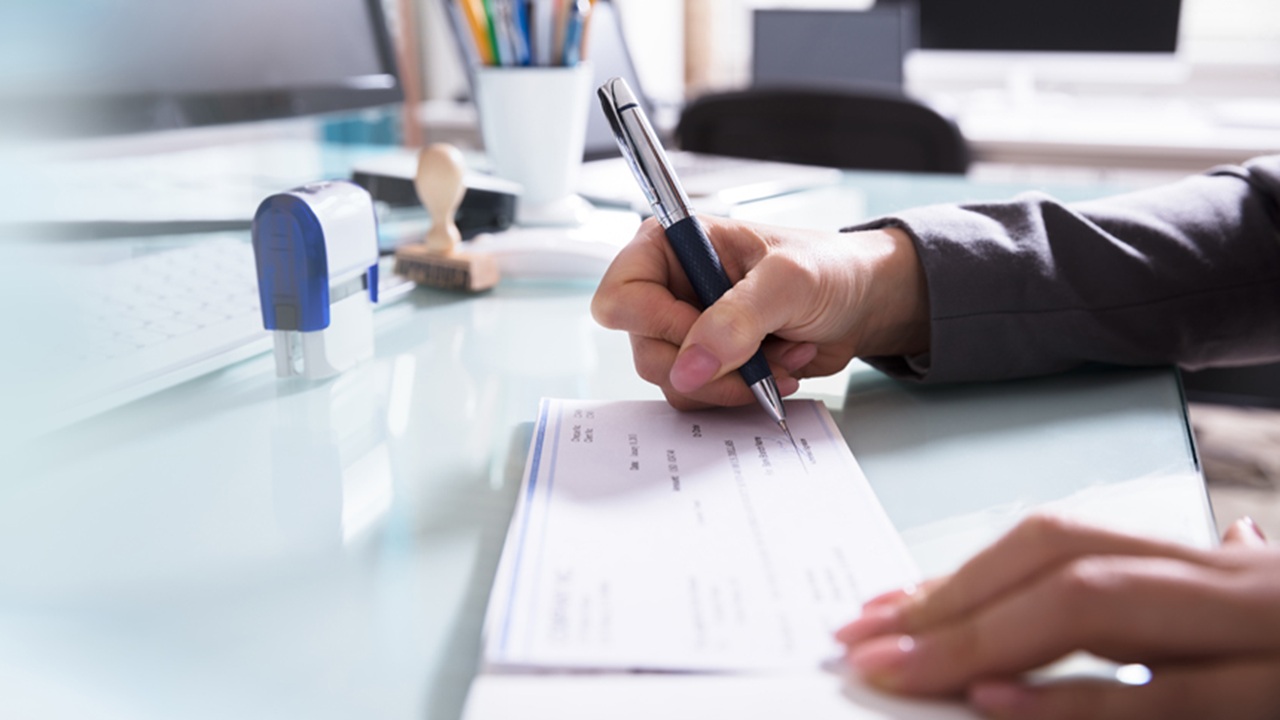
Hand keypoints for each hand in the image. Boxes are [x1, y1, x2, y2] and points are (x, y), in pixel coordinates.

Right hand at [591, 216, 928, 409]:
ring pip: (674, 381)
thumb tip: (690, 365)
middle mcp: (669, 289)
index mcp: (671, 246)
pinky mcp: (708, 363)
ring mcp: (686, 331)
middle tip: (757, 354)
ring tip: (779, 355)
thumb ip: (736, 319)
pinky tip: (777, 368)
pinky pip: (702, 397)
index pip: (619, 296)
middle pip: (646, 351)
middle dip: (710, 363)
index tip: (704, 331)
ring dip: (734, 380)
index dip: (655, 324)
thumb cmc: (829, 268)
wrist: (863, 302)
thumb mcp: (787, 282)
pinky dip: (743, 392)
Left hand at [835, 514, 1279, 718]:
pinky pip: (1171, 701)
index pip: (1060, 544)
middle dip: (950, 601)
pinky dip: (1078, 703)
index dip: (960, 573)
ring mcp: (1264, 641)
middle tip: (860, 644)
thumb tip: (1200, 554)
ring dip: (983, 639)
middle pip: (1064, 562)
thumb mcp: (1260, 605)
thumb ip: (1193, 593)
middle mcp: (1231, 587)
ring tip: (898, 671)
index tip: (880, 609)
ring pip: (1103, 610)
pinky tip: (999, 707)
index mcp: (1208, 568)